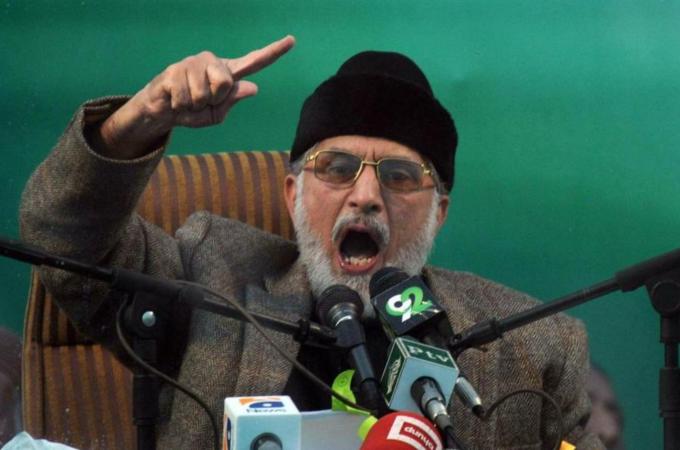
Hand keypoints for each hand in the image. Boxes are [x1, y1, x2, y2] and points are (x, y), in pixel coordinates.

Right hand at [94, 35, 295, 158]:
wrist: (163, 112)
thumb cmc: (193, 111)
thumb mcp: (216, 114)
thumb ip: (233, 101)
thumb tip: (253, 87)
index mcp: (229, 73)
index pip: (255, 61)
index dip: (273, 52)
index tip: (292, 40)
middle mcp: (213, 62)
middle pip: (226, 83)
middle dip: (214, 100)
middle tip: (202, 102)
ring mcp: (193, 63)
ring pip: (204, 92)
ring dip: (194, 105)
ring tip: (187, 101)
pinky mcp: (175, 69)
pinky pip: (185, 96)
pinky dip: (180, 106)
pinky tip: (175, 99)